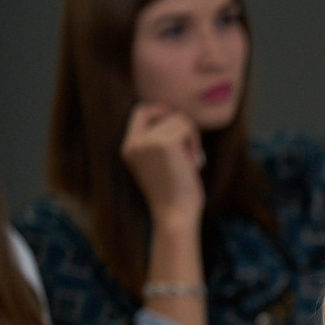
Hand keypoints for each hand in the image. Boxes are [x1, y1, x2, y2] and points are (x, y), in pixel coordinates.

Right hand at [121, 103, 206, 227]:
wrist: (174, 215)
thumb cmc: (175, 196)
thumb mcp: (161, 165)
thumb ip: (161, 143)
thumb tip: (179, 118)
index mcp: (129, 148)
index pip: (141, 111)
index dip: (161, 110)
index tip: (179, 121)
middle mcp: (134, 142)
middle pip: (165, 113)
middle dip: (183, 127)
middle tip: (190, 152)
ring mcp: (147, 141)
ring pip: (179, 119)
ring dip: (192, 138)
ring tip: (191, 162)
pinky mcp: (163, 143)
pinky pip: (187, 126)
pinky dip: (195, 142)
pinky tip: (193, 162)